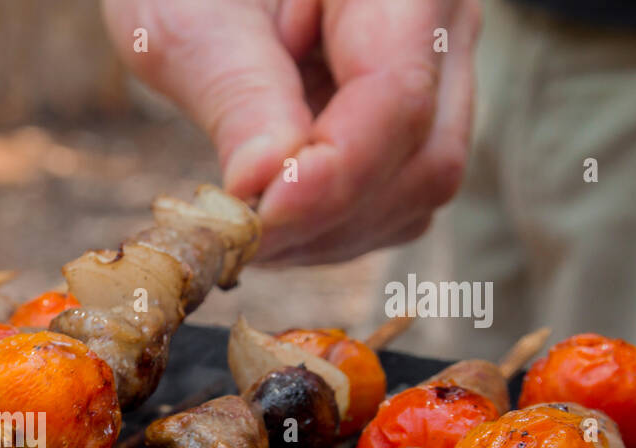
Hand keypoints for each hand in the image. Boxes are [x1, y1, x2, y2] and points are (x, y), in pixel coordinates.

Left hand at [102, 0, 480, 263]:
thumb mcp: (194, 23)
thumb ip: (239, 94)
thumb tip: (265, 181)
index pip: (399, 98)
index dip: (333, 174)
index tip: (260, 216)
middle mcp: (441, 26)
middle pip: (424, 156)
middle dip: (326, 214)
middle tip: (237, 237)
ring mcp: (438, 80)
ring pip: (416, 193)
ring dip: (325, 233)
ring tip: (243, 225)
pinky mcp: (414, 130)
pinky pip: (395, 207)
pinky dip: (328, 233)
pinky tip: (270, 220)